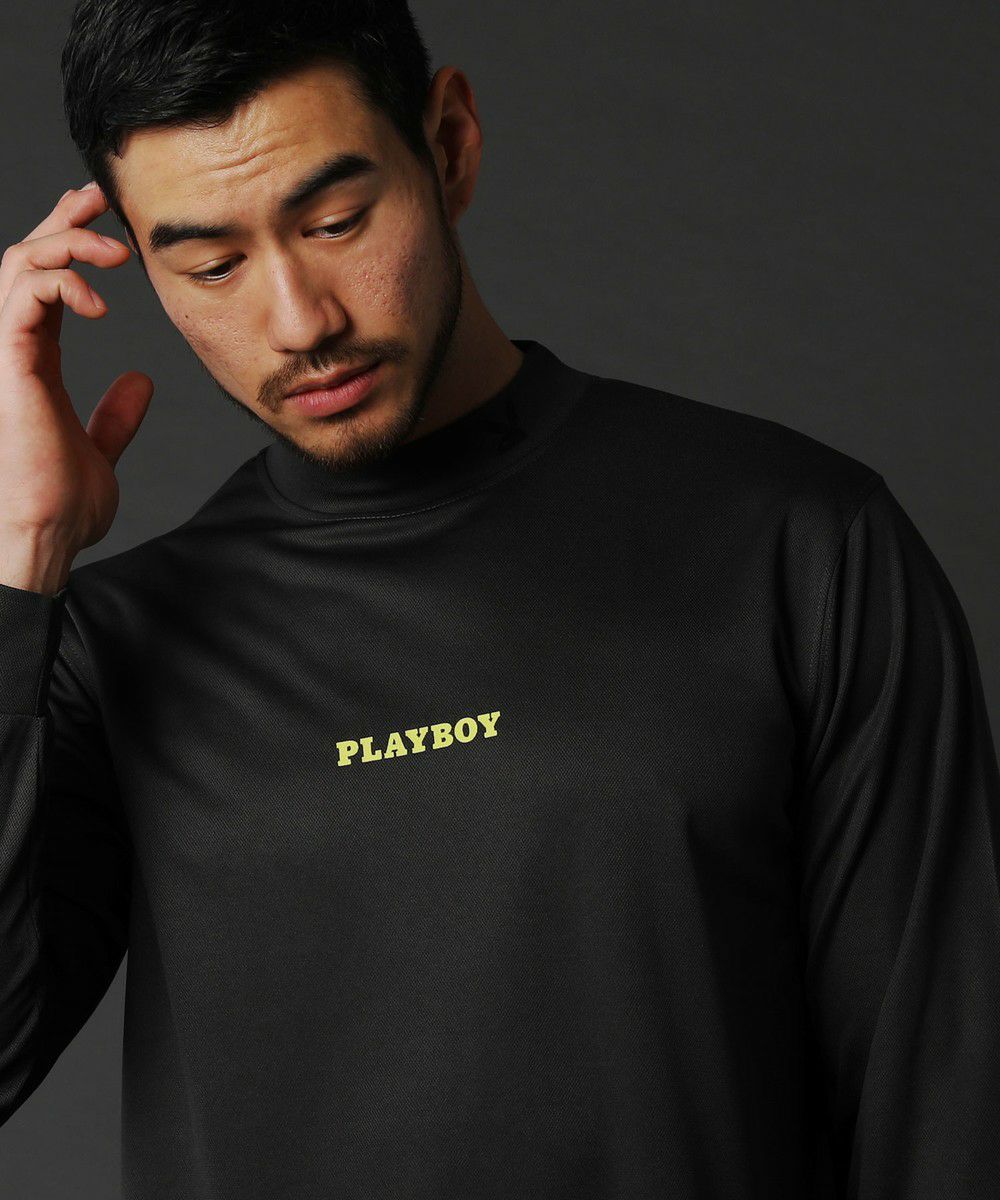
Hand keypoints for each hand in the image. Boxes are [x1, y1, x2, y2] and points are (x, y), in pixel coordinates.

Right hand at [0, 182, 152, 556]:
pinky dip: (60, 282)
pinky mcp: (7, 365)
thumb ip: (116, 415)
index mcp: (33, 361)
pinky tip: (101, 299)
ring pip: (19, 265)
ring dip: (69, 245)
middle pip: (26, 260)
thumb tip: (140, 384)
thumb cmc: (62, 504)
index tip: (106, 223)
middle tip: (102, 201)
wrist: (45, 536)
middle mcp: (13, 349)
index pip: (45, 285)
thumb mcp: (101, 449)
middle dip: (63, 222)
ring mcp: (6, 355)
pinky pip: (22, 297)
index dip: (70, 246)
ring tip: (118, 254)